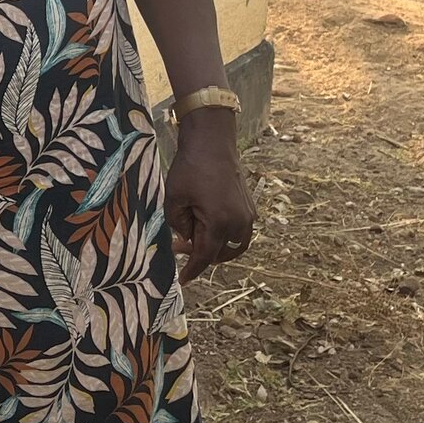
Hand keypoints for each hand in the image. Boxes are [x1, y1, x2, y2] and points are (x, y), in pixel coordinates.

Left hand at [164, 113, 254, 284]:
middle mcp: (239, 222)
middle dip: (199, 255)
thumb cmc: (190, 167)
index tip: (182, 280)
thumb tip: (187, 239)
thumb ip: (178, 225)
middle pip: (220, 254)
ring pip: (233, 246)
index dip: (192, 270)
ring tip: (193, 238)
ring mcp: (248, 215)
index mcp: (220, 222)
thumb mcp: (173, 198)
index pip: (205, 256)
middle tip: (178, 247)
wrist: (213, 141)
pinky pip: (239, 233)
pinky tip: (207, 228)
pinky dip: (225, 238)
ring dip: (215, 248)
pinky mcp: (249, 207)